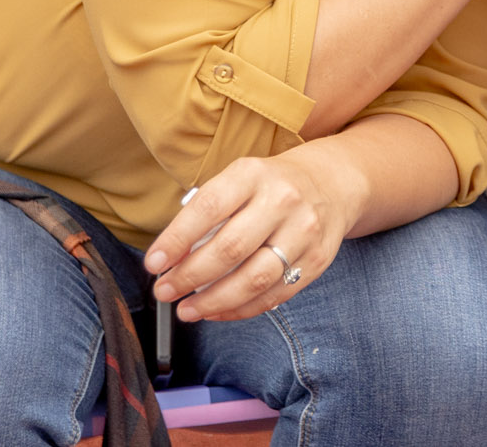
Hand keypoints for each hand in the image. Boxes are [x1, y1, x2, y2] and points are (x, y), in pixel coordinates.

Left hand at [145, 144, 364, 321]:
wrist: (333, 183)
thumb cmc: (272, 185)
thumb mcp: (241, 179)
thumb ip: (209, 211)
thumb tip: (171, 257)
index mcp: (254, 174)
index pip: (209, 207)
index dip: (177, 239)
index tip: (154, 263)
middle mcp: (282, 201)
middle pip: (230, 249)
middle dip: (189, 276)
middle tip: (164, 290)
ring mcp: (304, 232)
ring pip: (254, 279)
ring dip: (213, 301)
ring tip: (187, 309)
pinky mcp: (316, 260)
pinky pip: (274, 295)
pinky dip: (240, 309)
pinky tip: (217, 310)